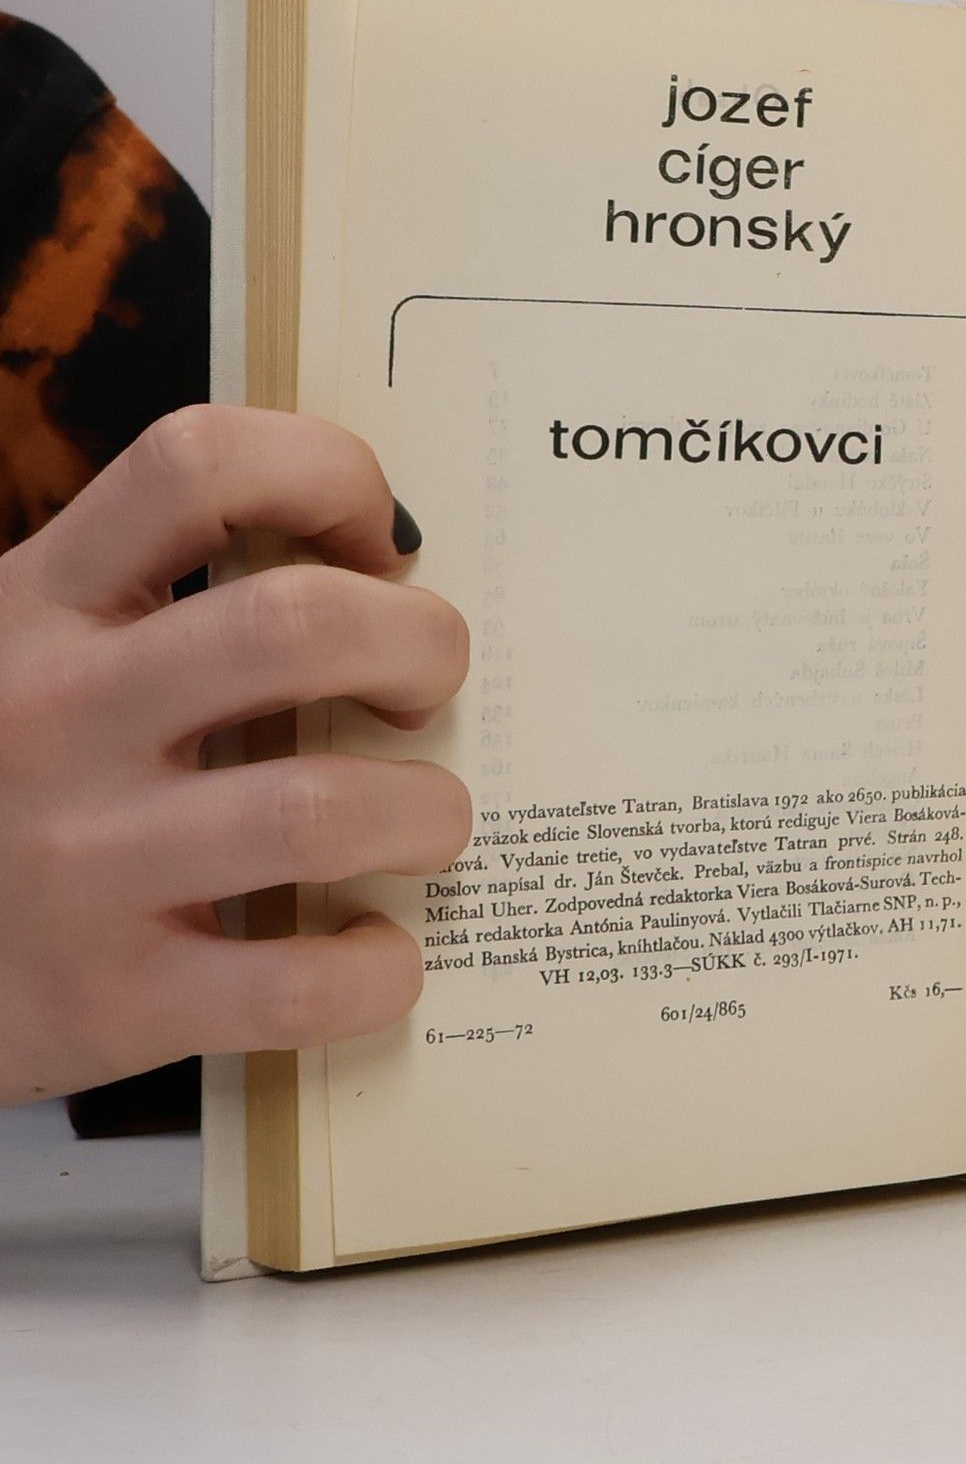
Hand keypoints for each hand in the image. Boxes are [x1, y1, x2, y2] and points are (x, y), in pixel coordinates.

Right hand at [0, 405, 470, 1102]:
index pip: (199, 464)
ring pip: (320, 810)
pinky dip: (375, 971)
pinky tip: (375, 950)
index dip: (329, 475)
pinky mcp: (111, 999)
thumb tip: (384, 580)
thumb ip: (166, 609)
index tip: (384, 542)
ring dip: (424, 812)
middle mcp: (59, 715)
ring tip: (422, 823)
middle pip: (296, 626)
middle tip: (424, 691)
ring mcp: (83, 862)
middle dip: (420, 645)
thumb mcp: (34, 656)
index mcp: (43, 606)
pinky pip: (296, 985)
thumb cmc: (1, 784)